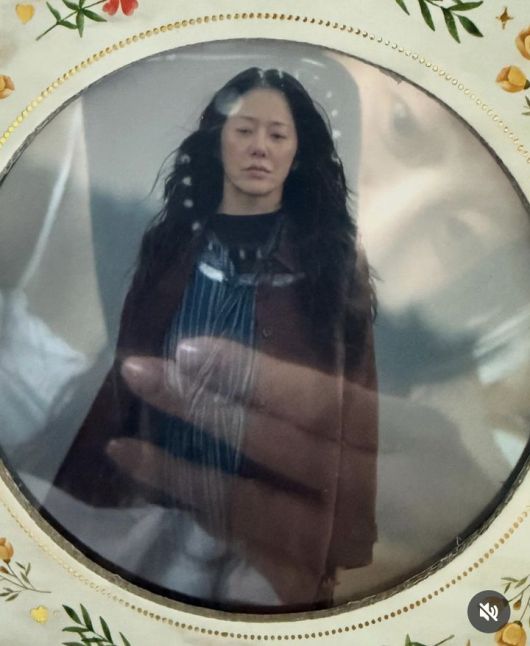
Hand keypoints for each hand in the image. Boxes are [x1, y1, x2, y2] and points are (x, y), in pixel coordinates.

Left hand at [106, 337, 376, 603]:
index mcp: (385, 436)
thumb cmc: (378, 457)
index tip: (189, 349)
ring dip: (177, 470)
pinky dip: (195, 507)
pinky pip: (238, 540)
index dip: (249, 375)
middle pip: (271, 446)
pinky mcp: (305, 577)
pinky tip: (154, 483)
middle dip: (199, 406)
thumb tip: (253, 332)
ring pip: (245, 503)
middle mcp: (361, 492)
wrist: (401, 533)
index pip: (312, 401)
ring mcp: (332, 543)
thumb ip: (316, 384)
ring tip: (122, 446)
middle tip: (140, 373)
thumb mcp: (360, 412)